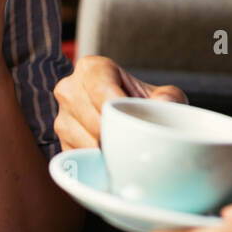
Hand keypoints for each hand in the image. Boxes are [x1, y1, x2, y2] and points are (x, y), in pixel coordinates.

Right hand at [51, 55, 186, 150]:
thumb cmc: (143, 104)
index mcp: (91, 68)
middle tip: (138, 142)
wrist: (128, 119)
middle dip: (117, 133)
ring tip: (128, 149)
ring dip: (110, 149)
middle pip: (92, 118)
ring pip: (85, 140)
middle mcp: (69, 89)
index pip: (99, 88)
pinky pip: (79, 157)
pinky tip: (114, 159)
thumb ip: (169, 97)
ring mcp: (62, 117)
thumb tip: (161, 104)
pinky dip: (99, 162)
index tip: (132, 123)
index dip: (116, 108)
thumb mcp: (163, 95)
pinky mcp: (62, 143)